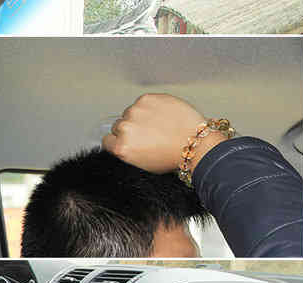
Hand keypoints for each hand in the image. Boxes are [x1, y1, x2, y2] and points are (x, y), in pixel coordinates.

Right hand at [102, 93, 226, 174]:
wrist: (194, 142)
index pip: (107, 140)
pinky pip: (142, 102)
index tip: (127, 140)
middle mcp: (125, 128)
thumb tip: (122, 141)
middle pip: (118, 125)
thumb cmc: (172, 155)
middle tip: (146, 134)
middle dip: (130, 129)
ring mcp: (135, 111)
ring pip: (130, 112)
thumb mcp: (142, 163)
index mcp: (121, 147)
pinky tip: (162, 115)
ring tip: (157, 124)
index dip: (118, 141)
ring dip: (140, 116)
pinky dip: (150, 106)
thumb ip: (127, 151)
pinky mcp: (147, 99)